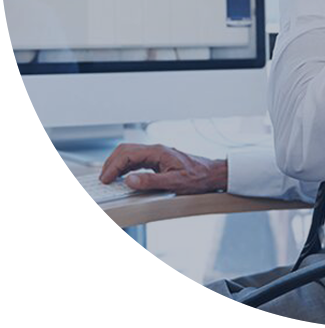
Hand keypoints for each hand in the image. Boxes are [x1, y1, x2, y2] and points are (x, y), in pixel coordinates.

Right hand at [99, 143, 227, 194]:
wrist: (211, 174)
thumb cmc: (197, 177)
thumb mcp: (174, 182)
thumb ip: (150, 181)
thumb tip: (130, 180)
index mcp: (158, 152)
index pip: (128, 154)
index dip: (113, 167)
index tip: (105, 179)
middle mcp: (156, 150)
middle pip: (126, 150)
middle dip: (111, 163)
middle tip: (103, 179)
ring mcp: (157, 154)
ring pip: (130, 154)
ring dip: (116, 164)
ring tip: (109, 178)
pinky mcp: (158, 160)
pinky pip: (136, 160)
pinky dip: (125, 166)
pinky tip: (122, 176)